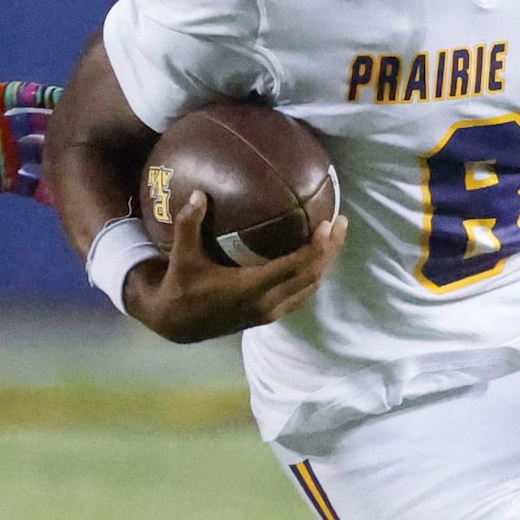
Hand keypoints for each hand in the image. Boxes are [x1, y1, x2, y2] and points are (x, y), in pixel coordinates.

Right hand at [126, 192, 344, 343]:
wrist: (178, 325)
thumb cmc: (180, 288)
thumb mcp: (182, 256)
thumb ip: (188, 225)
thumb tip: (198, 194)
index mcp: (249, 289)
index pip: (294, 268)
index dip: (316, 248)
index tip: (329, 224)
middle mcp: (266, 303)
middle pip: (311, 277)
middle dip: (330, 250)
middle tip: (341, 222)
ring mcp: (270, 312)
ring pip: (310, 288)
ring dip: (325, 263)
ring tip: (335, 237)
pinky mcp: (269, 315)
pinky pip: (301, 294)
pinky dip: (313, 274)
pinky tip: (316, 257)